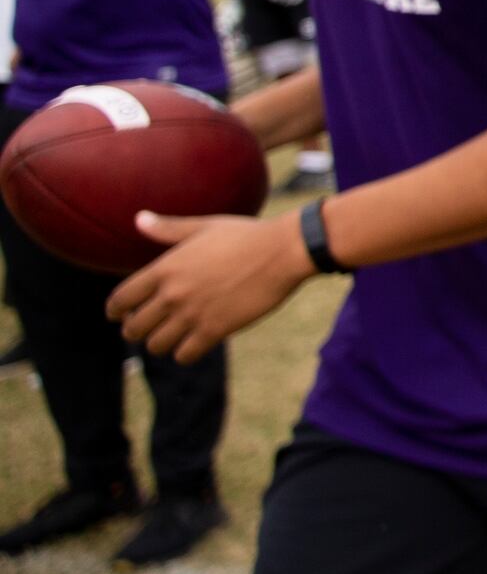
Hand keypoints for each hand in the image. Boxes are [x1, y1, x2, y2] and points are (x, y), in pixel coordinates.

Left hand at [108, 213, 315, 360]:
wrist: (283, 251)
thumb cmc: (246, 235)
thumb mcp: (204, 227)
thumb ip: (167, 228)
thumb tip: (137, 218)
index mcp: (164, 268)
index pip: (120, 300)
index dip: (115, 311)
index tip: (120, 314)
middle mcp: (172, 294)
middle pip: (133, 329)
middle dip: (136, 330)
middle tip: (148, 327)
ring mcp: (193, 314)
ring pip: (156, 345)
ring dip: (161, 343)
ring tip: (171, 336)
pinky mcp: (215, 329)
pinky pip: (184, 355)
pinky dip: (185, 353)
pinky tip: (194, 343)